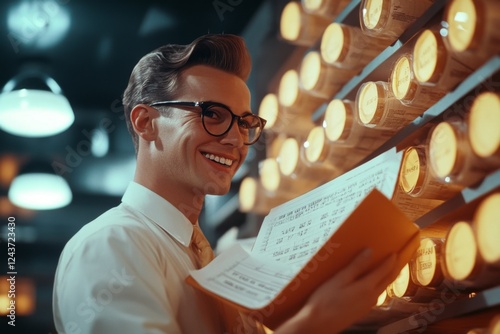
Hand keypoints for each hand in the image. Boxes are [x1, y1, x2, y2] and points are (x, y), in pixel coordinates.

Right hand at [275, 249, 397, 333]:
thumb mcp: (340, 279)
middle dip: (394, 270)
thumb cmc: (325, 299)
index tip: (396, 252)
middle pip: (387, 281)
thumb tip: (370, 251)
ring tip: (385, 270)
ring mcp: (367, 306)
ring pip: (381, 289)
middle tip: (398, 260)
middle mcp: (371, 297)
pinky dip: (376, 287)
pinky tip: (369, 285)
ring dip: (385, 279)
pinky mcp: (361, 311)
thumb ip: (356, 265)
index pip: (384, 271)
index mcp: (367, 287)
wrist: (319, 323)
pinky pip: (374, 296)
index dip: (391, 261)